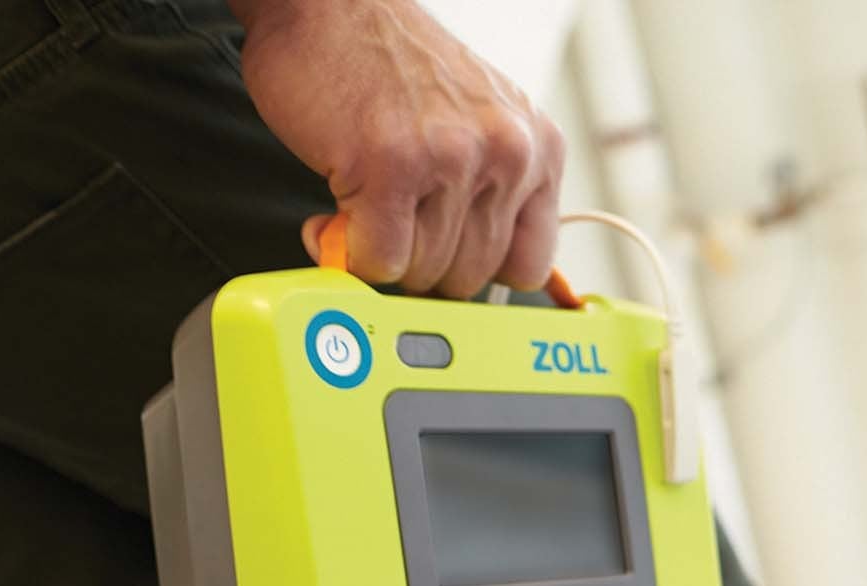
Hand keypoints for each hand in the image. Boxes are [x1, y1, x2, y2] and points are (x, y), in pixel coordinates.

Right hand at [232, 0, 565, 294]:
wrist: (328, 5)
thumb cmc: (392, 69)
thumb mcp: (478, 123)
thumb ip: (494, 191)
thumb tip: (484, 278)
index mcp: (538, 147)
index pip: (527, 266)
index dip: (476, 270)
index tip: (444, 253)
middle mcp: (507, 153)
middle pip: (469, 278)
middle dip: (422, 261)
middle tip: (392, 218)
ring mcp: (452, 159)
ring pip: (422, 272)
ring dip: (382, 250)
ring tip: (365, 200)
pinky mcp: (392, 167)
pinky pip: (379, 260)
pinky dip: (348, 250)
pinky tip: (337, 212)